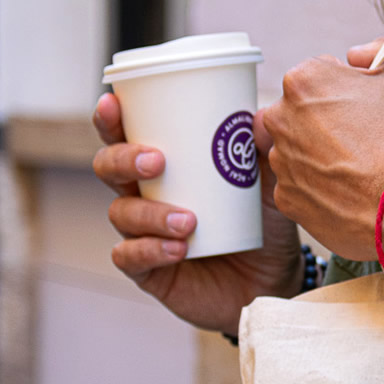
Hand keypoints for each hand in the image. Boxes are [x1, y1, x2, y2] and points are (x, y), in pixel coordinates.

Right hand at [92, 92, 304, 334]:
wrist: (274, 281)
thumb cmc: (263, 225)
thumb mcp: (269, 186)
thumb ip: (264, 152)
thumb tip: (261, 117)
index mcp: (164, 168)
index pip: (125, 137)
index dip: (110, 119)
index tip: (113, 103)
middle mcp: (145, 197)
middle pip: (108, 169)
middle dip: (123, 160)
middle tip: (157, 161)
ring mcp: (143, 235)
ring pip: (121, 214)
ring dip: (149, 213)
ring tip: (188, 221)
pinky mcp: (150, 272)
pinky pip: (130, 258)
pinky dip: (150, 250)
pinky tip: (178, 248)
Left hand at [260, 38, 383, 260]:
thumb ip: (380, 50)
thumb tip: (358, 55)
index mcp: (303, 81)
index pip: (319, 77)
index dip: (345, 91)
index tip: (364, 109)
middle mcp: (280, 119)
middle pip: (299, 114)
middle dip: (322, 123)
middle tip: (358, 141)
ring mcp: (281, 162)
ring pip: (296, 153)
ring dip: (318, 157)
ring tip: (355, 170)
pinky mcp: (286, 199)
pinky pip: (300, 189)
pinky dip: (318, 190)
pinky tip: (347, 193)